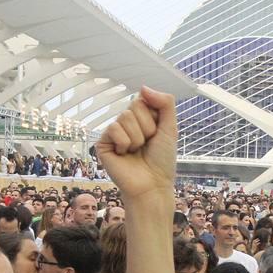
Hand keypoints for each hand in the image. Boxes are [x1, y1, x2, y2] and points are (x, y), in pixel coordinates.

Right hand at [98, 87, 177, 203]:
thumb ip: (165, 103)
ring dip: (137, 138)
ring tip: (136, 152)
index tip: (157, 134)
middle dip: (147, 127)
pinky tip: (124, 155)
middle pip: (135, 106)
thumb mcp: (170, 128)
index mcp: (141, 118)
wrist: (152, 185)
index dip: (154, 117)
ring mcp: (114, 133)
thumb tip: (143, 87)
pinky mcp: (103, 143)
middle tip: (146, 145)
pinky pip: (114, 129)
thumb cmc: (162, 161)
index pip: (144, 99)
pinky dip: (124, 143)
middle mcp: (126, 123)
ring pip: (125, 117)